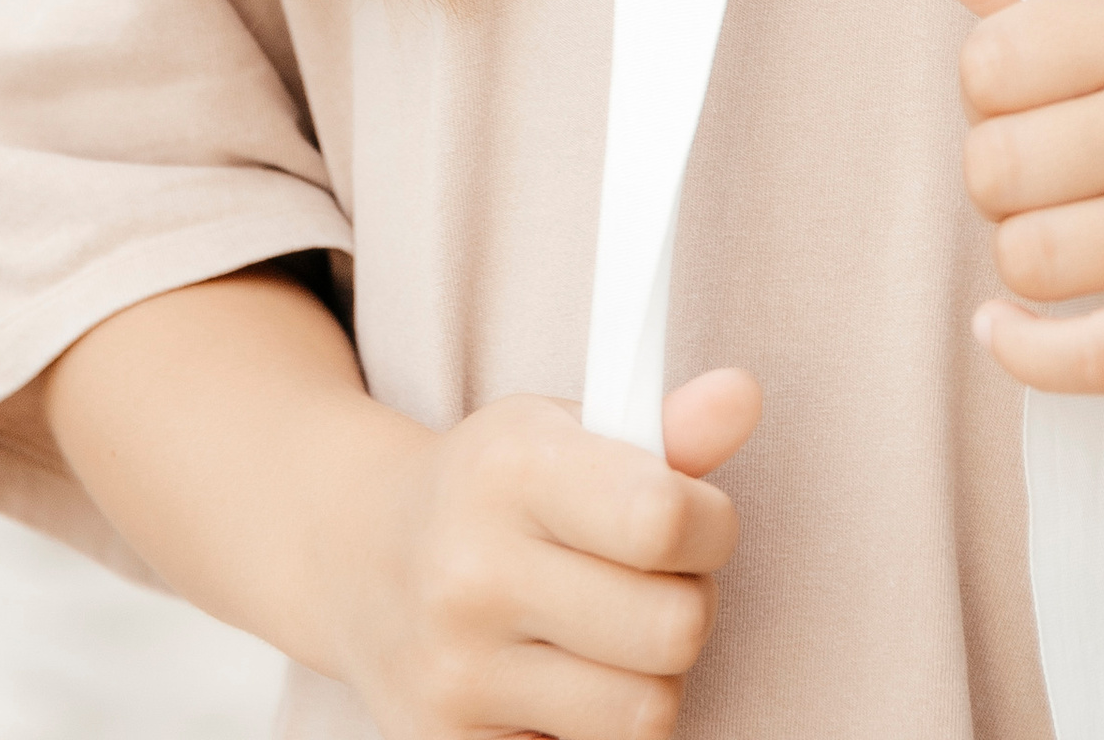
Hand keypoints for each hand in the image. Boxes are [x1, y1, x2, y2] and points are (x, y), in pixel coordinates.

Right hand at [341, 369, 759, 739]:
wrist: (361, 558)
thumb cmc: (492, 489)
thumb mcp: (565, 431)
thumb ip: (667, 428)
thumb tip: (743, 397)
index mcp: (510, 469)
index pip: (662, 518)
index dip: (710, 524)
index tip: (695, 518)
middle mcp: (473, 573)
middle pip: (674, 628)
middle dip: (687, 603)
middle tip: (650, 581)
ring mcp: (456, 675)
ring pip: (647, 712)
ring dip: (648, 677)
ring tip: (606, 634)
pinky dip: (595, 731)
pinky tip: (560, 683)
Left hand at [905, 0, 1103, 394]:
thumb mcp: (1096, 20)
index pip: (988, 61)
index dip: (984, 90)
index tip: (1029, 98)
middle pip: (996, 167)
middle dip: (996, 178)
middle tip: (1046, 175)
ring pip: (1028, 258)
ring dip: (1020, 255)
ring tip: (1065, 232)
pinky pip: (1082, 359)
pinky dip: (1023, 350)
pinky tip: (1009, 325)